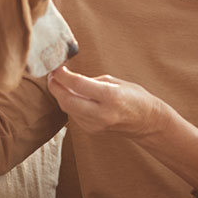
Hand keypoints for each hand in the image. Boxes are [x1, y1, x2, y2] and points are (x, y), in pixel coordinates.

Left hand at [46, 66, 166, 138]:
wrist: (146, 121)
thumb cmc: (133, 96)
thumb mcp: (114, 82)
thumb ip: (90, 80)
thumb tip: (67, 78)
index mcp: (111, 96)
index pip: (78, 84)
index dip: (62, 74)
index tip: (56, 66)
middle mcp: (102, 113)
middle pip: (67, 101)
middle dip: (55, 86)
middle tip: (52, 75)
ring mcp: (96, 125)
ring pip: (67, 109)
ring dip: (60, 95)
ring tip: (59, 82)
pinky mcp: (92, 130)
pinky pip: (73, 115)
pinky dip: (68, 103)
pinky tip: (71, 95)